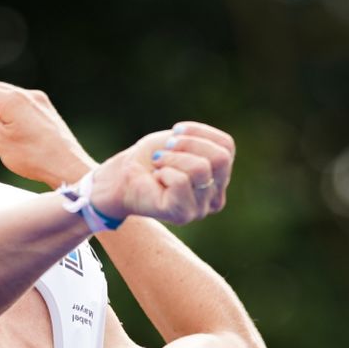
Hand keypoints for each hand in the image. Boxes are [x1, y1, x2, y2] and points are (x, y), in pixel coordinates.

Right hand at [0, 66, 97, 186]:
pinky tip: (0, 101)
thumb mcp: (2, 141)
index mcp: (11, 101)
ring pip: (7, 92)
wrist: (68, 166)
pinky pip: (19, 100)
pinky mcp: (45, 111)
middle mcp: (25, 95)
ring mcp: (38, 102)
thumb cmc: (34, 157)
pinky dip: (5, 98)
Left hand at [88, 122, 234, 226]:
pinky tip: (157, 179)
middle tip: (165, 149)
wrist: (122, 177)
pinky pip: (182, 181)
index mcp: (219, 177)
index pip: (227, 146)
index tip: (175, 131)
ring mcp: (200, 209)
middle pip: (220, 158)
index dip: (199, 132)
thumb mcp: (179, 139)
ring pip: (201, 169)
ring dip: (172, 158)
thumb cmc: (151, 158)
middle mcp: (215, 197)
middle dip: (188, 144)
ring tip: (158, 164)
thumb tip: (218, 158)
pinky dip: (165, 172)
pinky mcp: (183, 215)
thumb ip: (205, 144)